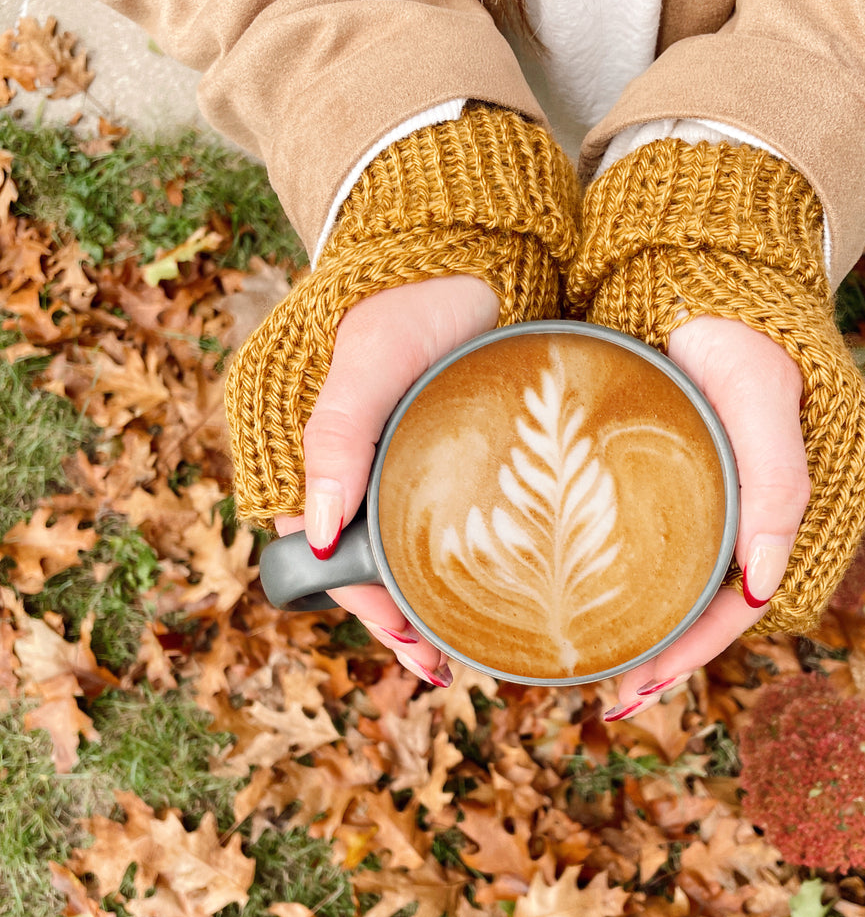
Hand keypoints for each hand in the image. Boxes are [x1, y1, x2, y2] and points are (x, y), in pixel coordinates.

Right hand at [274, 274, 498, 686]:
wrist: (470, 250)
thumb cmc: (407, 297)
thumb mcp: (367, 360)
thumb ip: (336, 434)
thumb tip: (321, 533)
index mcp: (318, 453)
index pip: (330, 553)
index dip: (369, 606)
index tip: (415, 646)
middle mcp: (358, 466)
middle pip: (370, 564)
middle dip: (403, 619)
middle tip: (447, 666)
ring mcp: (403, 459)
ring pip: (407, 548)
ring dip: (432, 598)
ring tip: (470, 644)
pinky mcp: (447, 448)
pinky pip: (446, 516)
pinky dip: (461, 558)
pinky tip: (493, 585)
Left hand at [603, 313, 810, 720]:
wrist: (695, 275)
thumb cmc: (739, 331)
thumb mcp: (761, 397)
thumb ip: (775, 481)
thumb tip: (761, 585)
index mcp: (778, 508)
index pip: (737, 605)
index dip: (692, 651)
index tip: (640, 686)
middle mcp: (738, 511)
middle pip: (701, 605)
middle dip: (661, 655)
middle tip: (611, 694)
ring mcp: (698, 495)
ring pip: (672, 582)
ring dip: (640, 626)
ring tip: (591, 662)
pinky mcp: (661, 475)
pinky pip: (645, 540)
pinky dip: (622, 576)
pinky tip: (580, 590)